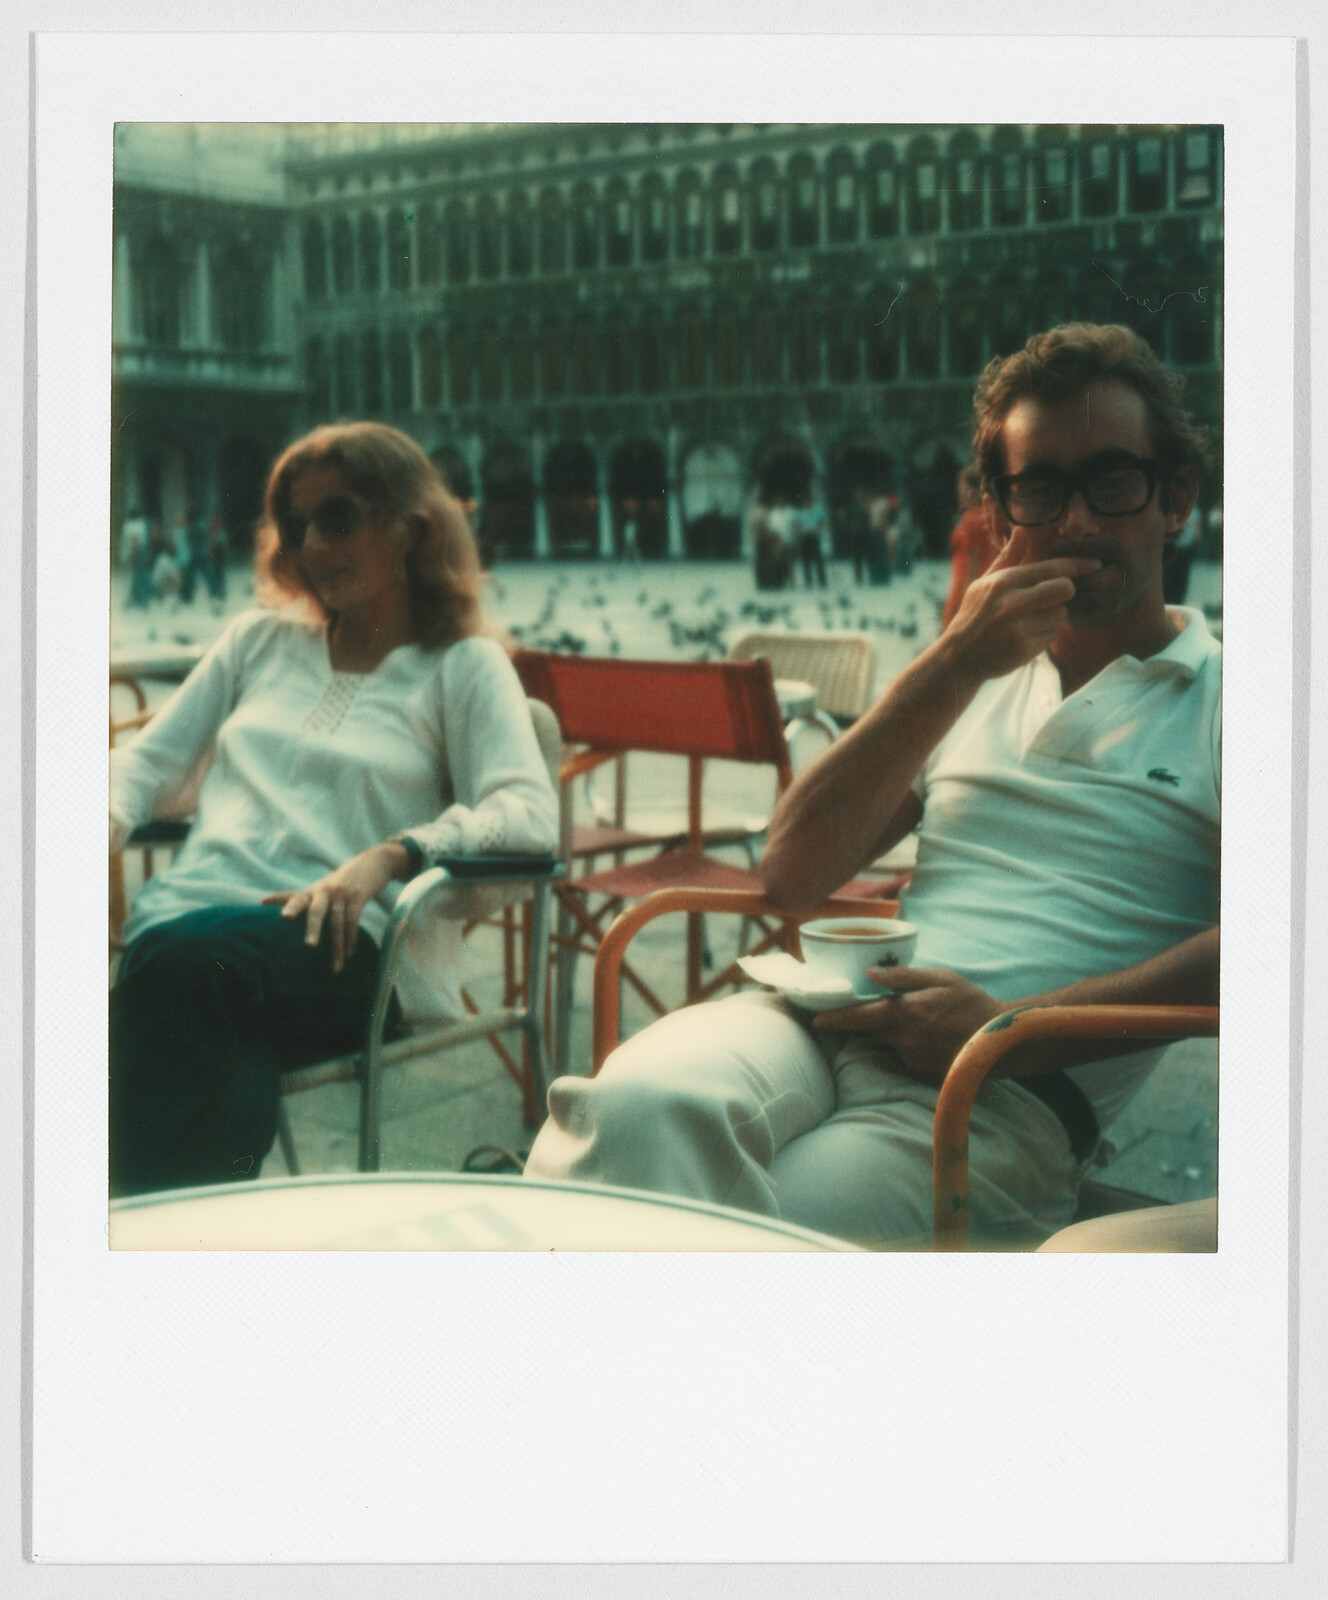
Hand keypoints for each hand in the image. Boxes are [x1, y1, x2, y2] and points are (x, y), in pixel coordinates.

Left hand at [261, 842, 406, 972]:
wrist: (374, 862)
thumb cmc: (345, 882)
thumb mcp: (326, 888)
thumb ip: (312, 901)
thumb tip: (293, 919)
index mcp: (313, 892)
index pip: (293, 895)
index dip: (278, 899)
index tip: (263, 902)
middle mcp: (324, 891)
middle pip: (315, 911)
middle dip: (312, 929)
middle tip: (308, 947)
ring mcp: (341, 893)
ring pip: (336, 922)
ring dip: (336, 946)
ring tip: (335, 966)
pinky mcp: (358, 896)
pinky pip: (353, 920)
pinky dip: (351, 938)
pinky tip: (349, 953)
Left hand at [813, 965, 1003, 1086]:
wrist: (1001, 1039)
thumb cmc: (971, 1003)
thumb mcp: (941, 978)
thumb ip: (903, 977)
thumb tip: (870, 974)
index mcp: (906, 1012)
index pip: (859, 1017)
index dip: (835, 1019)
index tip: (815, 1020)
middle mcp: (905, 1039)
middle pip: (869, 1032)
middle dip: (860, 1025)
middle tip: (856, 1015)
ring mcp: (913, 1059)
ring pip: (887, 1045)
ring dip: (889, 1034)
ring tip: (916, 1022)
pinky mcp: (922, 1073)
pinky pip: (903, 1057)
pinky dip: (906, 1047)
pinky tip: (927, 1038)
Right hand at [943, 526, 1101, 681]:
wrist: (959, 657)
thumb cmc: (974, 615)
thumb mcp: (985, 583)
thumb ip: (1008, 558)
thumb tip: (1022, 530)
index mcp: (1003, 582)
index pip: (1050, 568)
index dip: (1076, 565)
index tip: (1094, 564)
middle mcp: (1012, 603)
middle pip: (1064, 589)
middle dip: (1066, 591)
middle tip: (1053, 597)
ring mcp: (1019, 627)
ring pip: (1060, 614)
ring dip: (1053, 616)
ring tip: (1030, 621)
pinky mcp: (1024, 649)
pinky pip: (1051, 636)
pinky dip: (1044, 636)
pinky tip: (1025, 637)